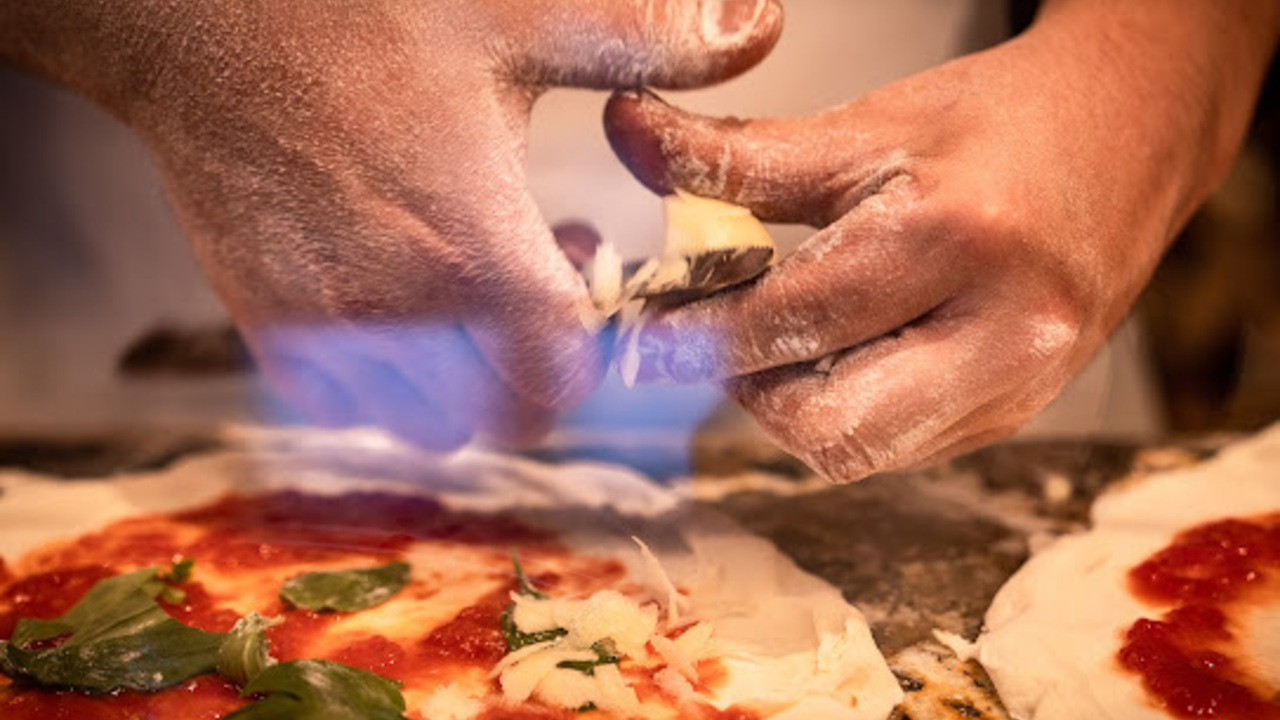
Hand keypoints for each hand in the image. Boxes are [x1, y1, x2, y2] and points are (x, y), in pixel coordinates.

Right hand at [3, 0, 781, 447]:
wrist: (199, 27)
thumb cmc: (357, 18)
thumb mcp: (520, 17)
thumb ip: (647, 39)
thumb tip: (757, 26)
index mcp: (478, 248)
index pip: (563, 377)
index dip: (598, 359)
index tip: (600, 298)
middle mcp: (405, 312)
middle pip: (503, 419)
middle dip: (543, 375)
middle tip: (543, 289)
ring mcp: (332, 331)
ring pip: (427, 425)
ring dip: (471, 385)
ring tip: (469, 298)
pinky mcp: (272, 326)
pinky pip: (346, 406)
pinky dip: (390, 387)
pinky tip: (398, 307)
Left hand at [605, 1, 1277, 479]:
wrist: (1127, 140)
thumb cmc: (996, 124)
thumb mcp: (865, 127)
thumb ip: (739, 154)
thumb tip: (625, 133)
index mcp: (958, 242)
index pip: (791, 323)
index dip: (699, 334)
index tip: (643, 330)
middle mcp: (1002, 335)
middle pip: (825, 425)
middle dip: (747, 389)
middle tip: (712, 337)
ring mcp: (1018, 389)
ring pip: (858, 452)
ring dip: (791, 408)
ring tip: (773, 341)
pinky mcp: (1015, 415)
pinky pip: (898, 447)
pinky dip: (843, 412)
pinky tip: (833, 356)